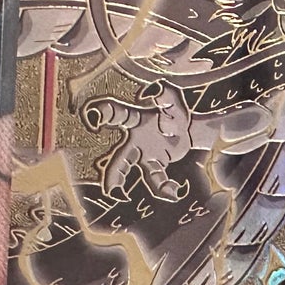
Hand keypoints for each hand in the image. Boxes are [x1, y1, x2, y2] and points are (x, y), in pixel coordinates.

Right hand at [84, 85, 191, 199]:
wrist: (189, 130)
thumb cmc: (174, 113)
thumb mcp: (174, 102)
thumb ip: (166, 95)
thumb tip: (154, 90)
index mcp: (135, 119)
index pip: (115, 113)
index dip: (102, 112)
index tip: (95, 118)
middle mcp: (133, 140)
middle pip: (119, 156)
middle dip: (111, 170)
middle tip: (106, 186)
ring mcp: (142, 154)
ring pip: (128, 170)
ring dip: (120, 181)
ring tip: (115, 194)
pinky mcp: (154, 164)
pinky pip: (155, 178)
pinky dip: (163, 186)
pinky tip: (172, 192)